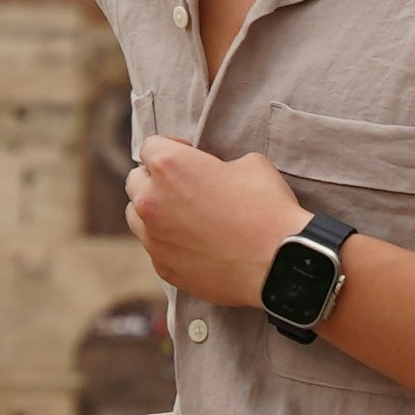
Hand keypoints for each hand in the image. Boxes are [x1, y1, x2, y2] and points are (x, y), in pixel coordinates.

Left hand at [124, 137, 307, 307]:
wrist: (279, 262)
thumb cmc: (266, 207)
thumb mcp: (249, 164)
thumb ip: (219, 164)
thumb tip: (216, 174)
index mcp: (169, 166)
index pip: (150, 146)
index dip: (173, 147)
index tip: (190, 156)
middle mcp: (151, 201)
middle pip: (135, 181)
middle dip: (155, 179)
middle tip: (184, 186)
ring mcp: (154, 238)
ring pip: (136, 217)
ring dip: (154, 212)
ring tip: (184, 216)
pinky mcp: (164, 268)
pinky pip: (155, 248)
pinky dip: (169, 243)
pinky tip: (197, 244)